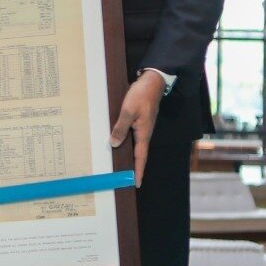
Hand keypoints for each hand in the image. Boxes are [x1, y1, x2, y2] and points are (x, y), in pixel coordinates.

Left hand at [110, 70, 165, 187]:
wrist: (152, 82)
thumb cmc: (141, 95)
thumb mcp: (128, 111)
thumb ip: (121, 127)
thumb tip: (114, 144)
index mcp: (143, 133)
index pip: (141, 157)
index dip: (138, 171)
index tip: (136, 183)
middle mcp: (144, 133)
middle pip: (139, 154)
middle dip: (134, 167)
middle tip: (126, 179)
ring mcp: (143, 127)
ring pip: (135, 145)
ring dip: (130, 156)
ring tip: (120, 166)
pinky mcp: (140, 121)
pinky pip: (133, 136)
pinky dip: (127, 143)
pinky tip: (119, 144)